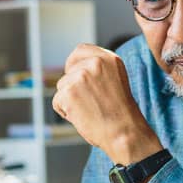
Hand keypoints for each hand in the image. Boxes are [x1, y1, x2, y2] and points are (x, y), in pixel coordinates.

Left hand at [52, 44, 161, 163]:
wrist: (124, 133)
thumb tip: (77, 70)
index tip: (74, 73)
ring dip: (70, 100)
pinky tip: (83, 116)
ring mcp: (80, 76)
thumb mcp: (116, 81)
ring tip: (90, 110)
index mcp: (109, 58)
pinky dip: (66, 112)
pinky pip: (57, 102)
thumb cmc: (121, 114)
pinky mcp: (68, 92)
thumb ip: (98, 71)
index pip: (81, 50)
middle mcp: (95, 63)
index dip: (74, 62)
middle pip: (69, 71)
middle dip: (73, 86)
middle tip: (89, 102)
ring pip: (62, 87)